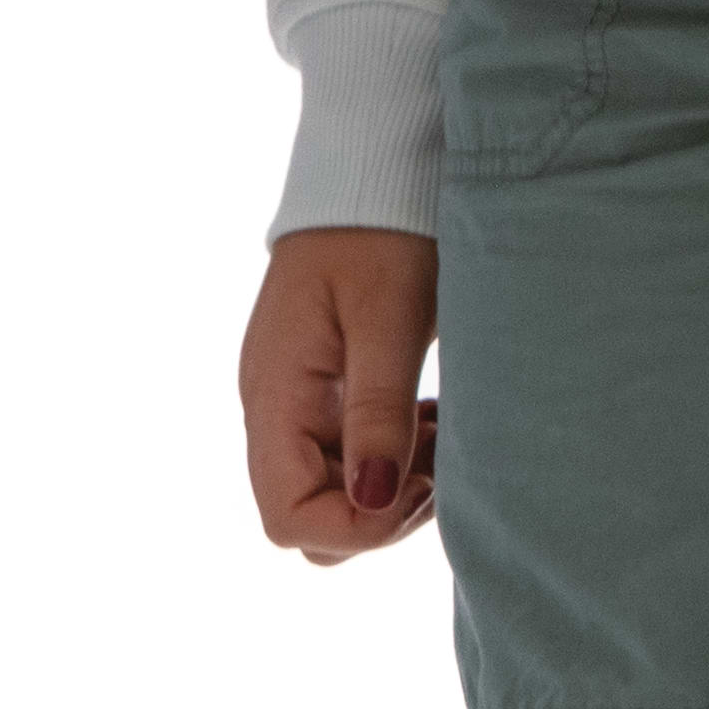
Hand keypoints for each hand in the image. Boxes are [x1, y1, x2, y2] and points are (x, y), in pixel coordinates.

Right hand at [248, 228, 443, 559]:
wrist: (370, 182)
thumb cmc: (382, 238)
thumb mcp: (389, 321)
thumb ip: (379, 413)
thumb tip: (372, 500)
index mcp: (275, 398)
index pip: (289, 518)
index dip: (359, 527)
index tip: (420, 483)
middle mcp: (271, 412)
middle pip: (306, 521)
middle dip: (378, 516)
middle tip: (437, 464)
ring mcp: (294, 407)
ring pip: (330, 498)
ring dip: (390, 489)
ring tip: (437, 434)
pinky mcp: (320, 398)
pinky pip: (346, 462)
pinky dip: (391, 461)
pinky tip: (426, 423)